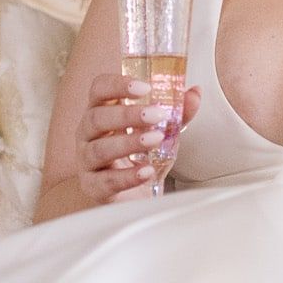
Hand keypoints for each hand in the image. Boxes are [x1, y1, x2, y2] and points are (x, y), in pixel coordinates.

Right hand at [75, 74, 202, 204]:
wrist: (134, 198)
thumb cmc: (139, 159)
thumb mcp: (161, 133)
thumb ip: (177, 114)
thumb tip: (195, 93)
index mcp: (102, 112)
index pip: (100, 89)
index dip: (117, 84)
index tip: (145, 87)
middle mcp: (88, 134)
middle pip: (97, 118)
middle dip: (127, 115)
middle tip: (157, 115)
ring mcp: (87, 161)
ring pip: (100, 149)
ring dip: (129, 143)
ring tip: (155, 140)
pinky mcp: (93, 187)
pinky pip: (106, 181)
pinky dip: (128, 176)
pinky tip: (146, 171)